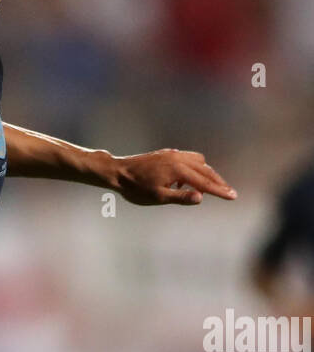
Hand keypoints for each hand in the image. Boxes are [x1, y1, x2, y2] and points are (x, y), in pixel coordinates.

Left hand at [113, 149, 236, 205]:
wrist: (118, 172)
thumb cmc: (135, 188)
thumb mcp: (157, 197)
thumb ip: (180, 196)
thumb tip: (201, 197)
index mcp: (179, 170)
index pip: (205, 182)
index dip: (220, 190)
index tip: (233, 196)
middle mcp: (179, 158)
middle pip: (206, 170)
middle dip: (218, 181)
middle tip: (229, 192)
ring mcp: (173, 154)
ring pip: (199, 161)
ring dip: (208, 173)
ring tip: (211, 186)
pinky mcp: (167, 154)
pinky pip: (188, 158)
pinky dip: (195, 167)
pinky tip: (188, 179)